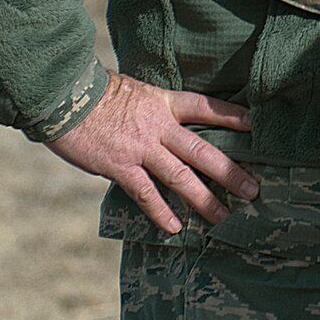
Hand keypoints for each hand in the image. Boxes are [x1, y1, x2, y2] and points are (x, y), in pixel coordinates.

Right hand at [46, 72, 258, 233]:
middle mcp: (159, 126)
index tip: (255, 124)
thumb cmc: (95, 93)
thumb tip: (162, 126)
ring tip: (224, 217)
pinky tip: (174, 228)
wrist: (64, 98)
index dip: (231, 116)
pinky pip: (145, 194)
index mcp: (164, 103)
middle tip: (253, 190)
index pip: (206, 107)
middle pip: (203, 151)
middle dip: (230, 171)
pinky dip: (160, 212)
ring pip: (181, 176)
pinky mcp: (120, 166)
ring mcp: (141, 148)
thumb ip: (152, 111)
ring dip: (204, 199)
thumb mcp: (134, 92)